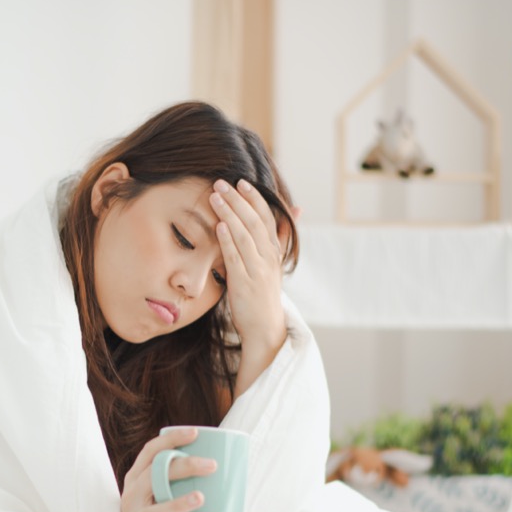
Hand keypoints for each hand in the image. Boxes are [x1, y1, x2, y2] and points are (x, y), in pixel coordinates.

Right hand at [121, 427, 214, 511]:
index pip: (150, 452)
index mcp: (135, 479)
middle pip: (154, 475)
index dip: (171, 439)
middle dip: (184, 467)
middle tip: (212, 466)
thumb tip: (224, 466)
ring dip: (179, 503)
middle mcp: (132, 497)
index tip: (195, 433)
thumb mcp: (153, 494)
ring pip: (157, 510)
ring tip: (201, 497)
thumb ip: (173, 480)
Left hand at [209, 178, 289, 353]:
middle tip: (221, 182)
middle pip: (254, 221)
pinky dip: (228, 240)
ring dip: (230, 213)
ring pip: (245, 235)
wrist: (265, 329)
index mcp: (274, 251)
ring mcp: (257, 270)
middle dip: (238, 200)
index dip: (254, 198)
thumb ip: (279, 236)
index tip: (241, 181)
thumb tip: (296, 208)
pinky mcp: (245, 283)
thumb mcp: (274, 263)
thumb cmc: (264, 295)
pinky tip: (219, 225)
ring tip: (215, 196)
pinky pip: (236, 258)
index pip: (266, 217)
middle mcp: (268, 258)